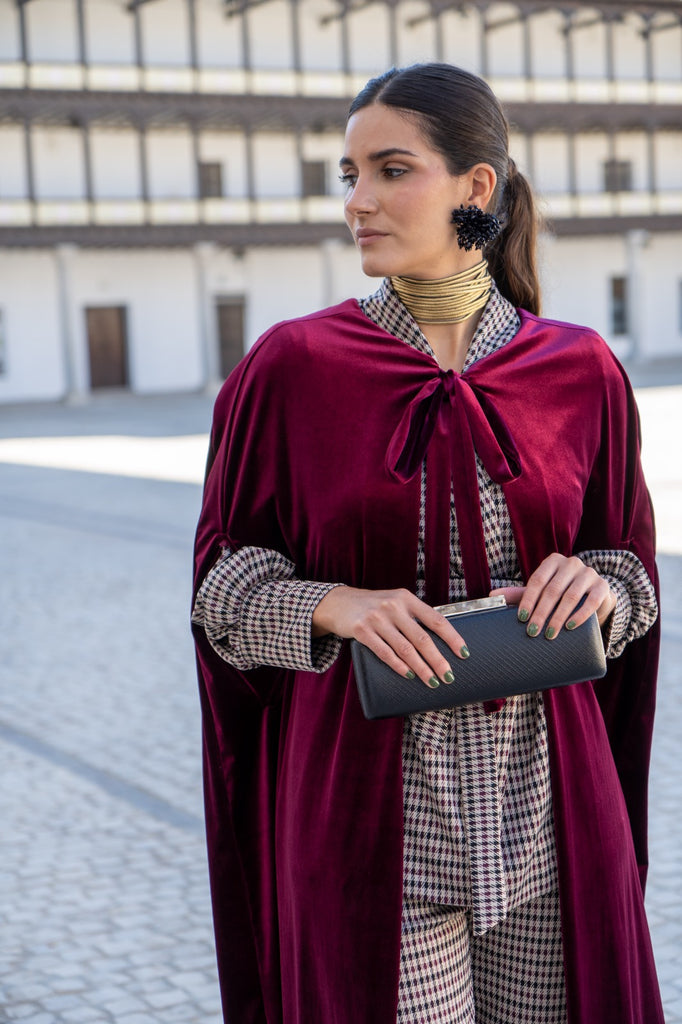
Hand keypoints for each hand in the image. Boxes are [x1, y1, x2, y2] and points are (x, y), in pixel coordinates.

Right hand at [312, 586, 469, 688]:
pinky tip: (409, 675)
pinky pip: (384, 652)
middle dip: (438, 660)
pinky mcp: (362, 630)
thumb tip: (440, 642)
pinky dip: (399, 666)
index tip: (464, 654)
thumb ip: (414, 616)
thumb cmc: (373, 606)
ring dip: (421, 668)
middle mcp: (393, 606)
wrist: (338, 602)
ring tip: (432, 681)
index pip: (436, 619)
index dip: (452, 638)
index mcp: (406, 598)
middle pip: (422, 638)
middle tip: (449, 677)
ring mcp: (376, 618)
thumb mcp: (395, 603)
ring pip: (405, 648)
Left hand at [491, 554, 616, 638]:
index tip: (521, 618)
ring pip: (571, 596)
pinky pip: (591, 601)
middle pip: (553, 590)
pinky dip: (579, 615)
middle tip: (533, 631)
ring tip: (549, 634)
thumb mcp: (542, 591)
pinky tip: (570, 627)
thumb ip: (519, 594)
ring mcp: (589, 573)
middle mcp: (571, 563)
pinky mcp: (603, 586)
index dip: (528, 600)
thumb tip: (491, 595)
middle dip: (541, 613)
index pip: (537, 580)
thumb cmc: (562, 592)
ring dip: (558, 617)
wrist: (594, 594)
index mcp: (553, 561)